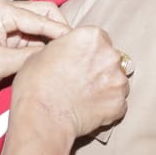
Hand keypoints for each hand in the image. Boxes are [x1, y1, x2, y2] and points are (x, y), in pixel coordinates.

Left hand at [0, 0, 71, 94]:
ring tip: (67, 56)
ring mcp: (4, 21)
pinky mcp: (4, 34)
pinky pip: (29, 36)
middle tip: (75, 51)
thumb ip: (29, 57)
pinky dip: (41, 46)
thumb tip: (56, 56)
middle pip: (44, 14)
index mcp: (1, 10)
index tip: (79, 46)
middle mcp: (4, 9)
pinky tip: (51, 59)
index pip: (42, 17)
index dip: (62, 32)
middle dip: (60, 31)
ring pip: (39, 26)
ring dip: (51, 40)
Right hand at [11, 26, 128, 139]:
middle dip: (99, 66)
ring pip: (117, 80)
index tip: (79, 60)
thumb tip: (68, 52)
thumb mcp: (43, 52)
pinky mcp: (119, 104)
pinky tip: (89, 109)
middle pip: (111, 57)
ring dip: (106, 86)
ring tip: (84, 96)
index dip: (88, 50)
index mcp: (91, 37)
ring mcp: (118, 81)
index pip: (99, 38)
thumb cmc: (36, 85)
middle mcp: (110, 55)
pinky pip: (118, 102)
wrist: (41, 117)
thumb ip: (65, 48)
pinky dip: (107, 106)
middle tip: (80, 79)